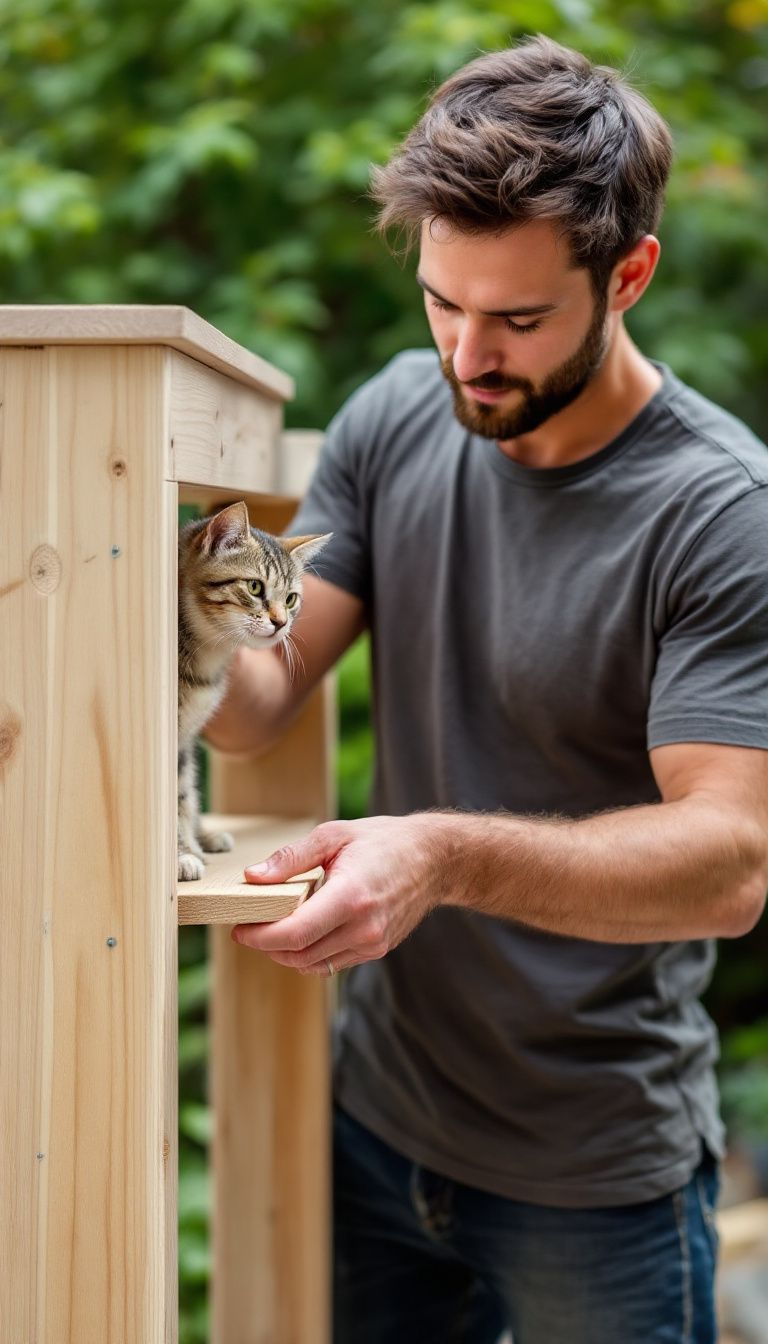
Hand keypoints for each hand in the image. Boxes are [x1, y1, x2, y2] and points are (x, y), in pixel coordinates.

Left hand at [232, 814, 450, 973]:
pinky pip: (331, 962)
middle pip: (299, 954)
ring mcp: (372, 943)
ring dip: (286, 953)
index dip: (260, 936)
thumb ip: (291, 858)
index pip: (295, 933)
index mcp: (351, 896)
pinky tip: (302, 931)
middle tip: (248, 927)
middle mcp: (364, 927)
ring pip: (313, 965)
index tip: (240, 928)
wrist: (434, 859)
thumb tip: (253, 877)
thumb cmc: (383, 841)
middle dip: (266, 945)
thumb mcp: (333, 834)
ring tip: (271, 928)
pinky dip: (309, 953)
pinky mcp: (376, 949)